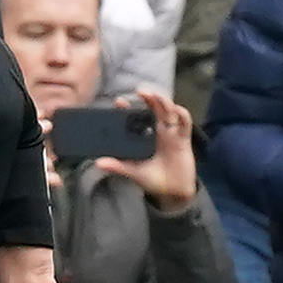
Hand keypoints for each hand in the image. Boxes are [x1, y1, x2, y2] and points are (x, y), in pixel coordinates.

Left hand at [91, 89, 197, 210]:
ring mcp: (171, 133)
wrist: (172, 192)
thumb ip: (118, 166)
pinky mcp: (184, 139)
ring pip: (168, 112)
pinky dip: (182, 115)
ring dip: (163, 102)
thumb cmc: (151, 178)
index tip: (118, 101)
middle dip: (149, 98)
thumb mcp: (133, 172)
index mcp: (142, 135)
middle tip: (140, 90)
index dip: (127, 108)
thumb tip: (97, 163)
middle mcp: (156, 130)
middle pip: (154, 108)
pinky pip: (185, 124)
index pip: (134, 117)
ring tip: (154, 95)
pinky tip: (176, 110)